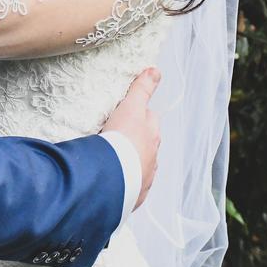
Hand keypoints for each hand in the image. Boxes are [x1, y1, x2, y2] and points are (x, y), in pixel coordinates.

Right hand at [101, 67, 160, 209]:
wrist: (112, 175)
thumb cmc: (121, 139)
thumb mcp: (130, 107)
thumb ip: (142, 89)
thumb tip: (155, 70)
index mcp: (151, 136)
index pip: (149, 120)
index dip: (139, 115)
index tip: (127, 114)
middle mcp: (152, 158)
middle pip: (146, 144)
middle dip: (136, 141)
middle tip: (116, 136)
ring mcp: (143, 178)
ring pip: (139, 167)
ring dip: (129, 163)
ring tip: (112, 160)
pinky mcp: (132, 196)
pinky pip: (130, 188)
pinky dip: (123, 184)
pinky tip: (112, 181)